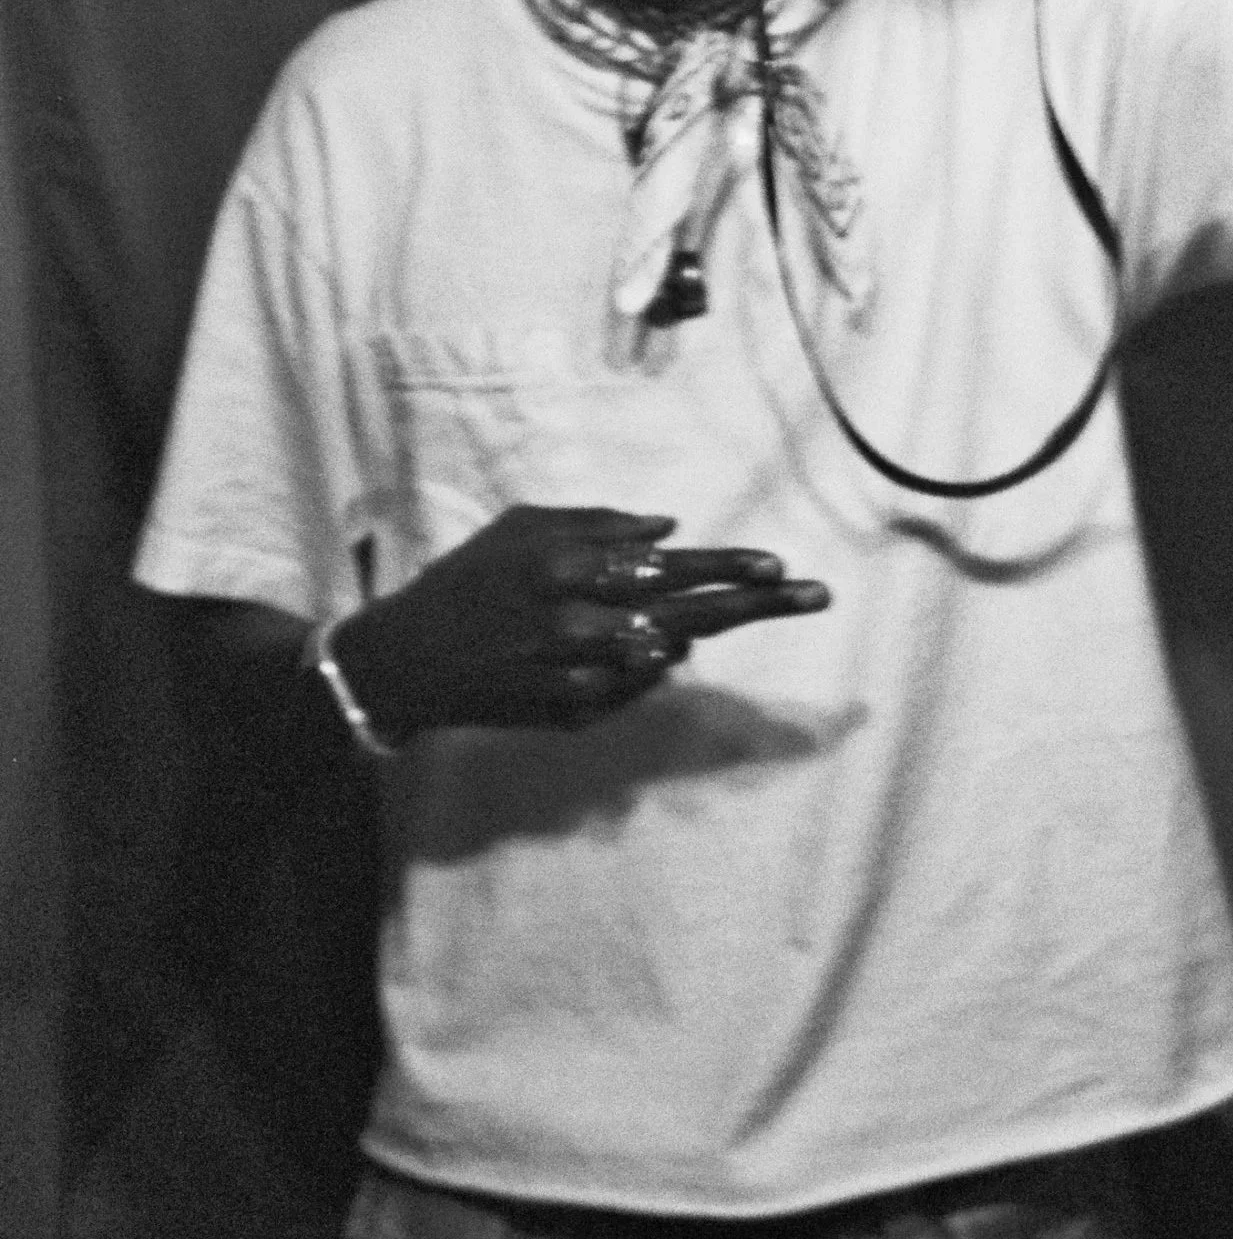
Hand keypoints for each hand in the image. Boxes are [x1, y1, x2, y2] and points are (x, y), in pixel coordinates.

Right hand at [330, 505, 830, 742]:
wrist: (408, 662)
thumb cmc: (468, 580)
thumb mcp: (522, 528)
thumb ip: (596, 524)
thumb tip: (669, 528)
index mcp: (564, 567)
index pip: (664, 567)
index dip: (725, 566)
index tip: (778, 563)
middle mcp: (576, 624)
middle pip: (686, 615)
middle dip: (756, 604)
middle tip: (818, 594)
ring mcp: (576, 676)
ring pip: (666, 654)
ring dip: (692, 631)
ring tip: (723, 606)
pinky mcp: (572, 715)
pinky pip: (633, 688)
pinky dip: (643, 664)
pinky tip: (629, 644)